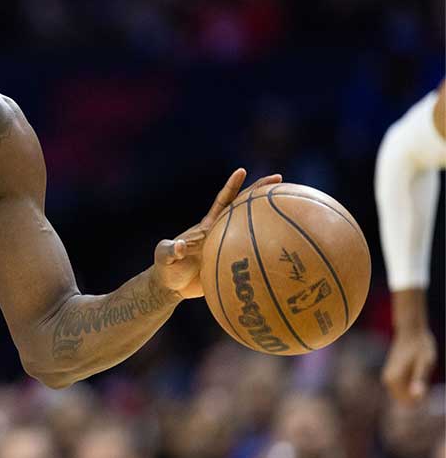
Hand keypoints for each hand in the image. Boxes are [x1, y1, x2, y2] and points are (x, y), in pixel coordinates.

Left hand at [153, 168, 282, 298]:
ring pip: (254, 228)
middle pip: (244, 208)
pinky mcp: (232, 263)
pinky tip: (287, 252)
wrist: (171, 287)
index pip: (222, 202)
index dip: (231, 186)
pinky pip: (254, 253)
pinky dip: (268, 251)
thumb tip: (181, 247)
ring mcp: (228, 246)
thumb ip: (170, 252)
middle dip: (260, 192)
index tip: (242, 170)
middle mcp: (220, 231)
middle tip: (279, 178)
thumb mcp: (164, 258)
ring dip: (271, 218)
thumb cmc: (165, 269)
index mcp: (207, 227)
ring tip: (294, 207)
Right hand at [384, 289, 436, 403]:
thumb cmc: (421, 346)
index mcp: (394, 380)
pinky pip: (403, 390)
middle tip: (424, 375)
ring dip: (416, 389)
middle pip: (406, 401)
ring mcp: (388, 378)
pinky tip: (417, 371)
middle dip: (418, 394)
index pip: (409, 403)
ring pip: (404, 396)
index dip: (423, 398)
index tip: (427, 382)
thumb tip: (416, 396)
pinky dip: (413, 385)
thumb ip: (419, 380)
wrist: (411, 332)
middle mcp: (387, 381)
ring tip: (420, 372)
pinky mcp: (391, 376)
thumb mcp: (425, 363)